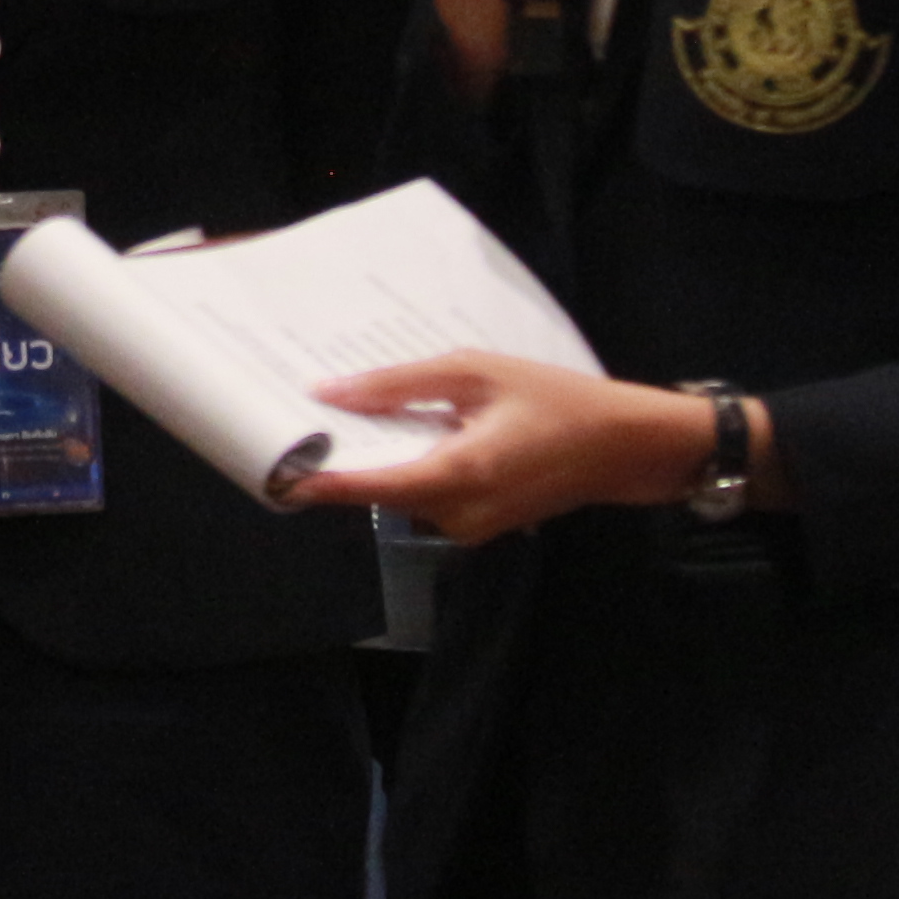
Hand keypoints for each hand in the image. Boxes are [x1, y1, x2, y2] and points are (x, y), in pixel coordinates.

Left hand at [291, 351, 734, 543]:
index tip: (271, 472)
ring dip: (380, 459)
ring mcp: (472, 525)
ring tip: (354, 412)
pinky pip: (429, 496)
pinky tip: (406, 428)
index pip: (369, 489)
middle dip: (345, 458)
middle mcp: (459, 514)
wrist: (627, 445)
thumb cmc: (556, 400)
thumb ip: (401, 385)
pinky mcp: (482, 524)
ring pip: (402, 494)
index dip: (317, 483)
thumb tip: (332, 393)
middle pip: (379, 491)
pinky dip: (411, 466)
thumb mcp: (475, 372)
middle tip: (306, 415)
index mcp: (458, 476)